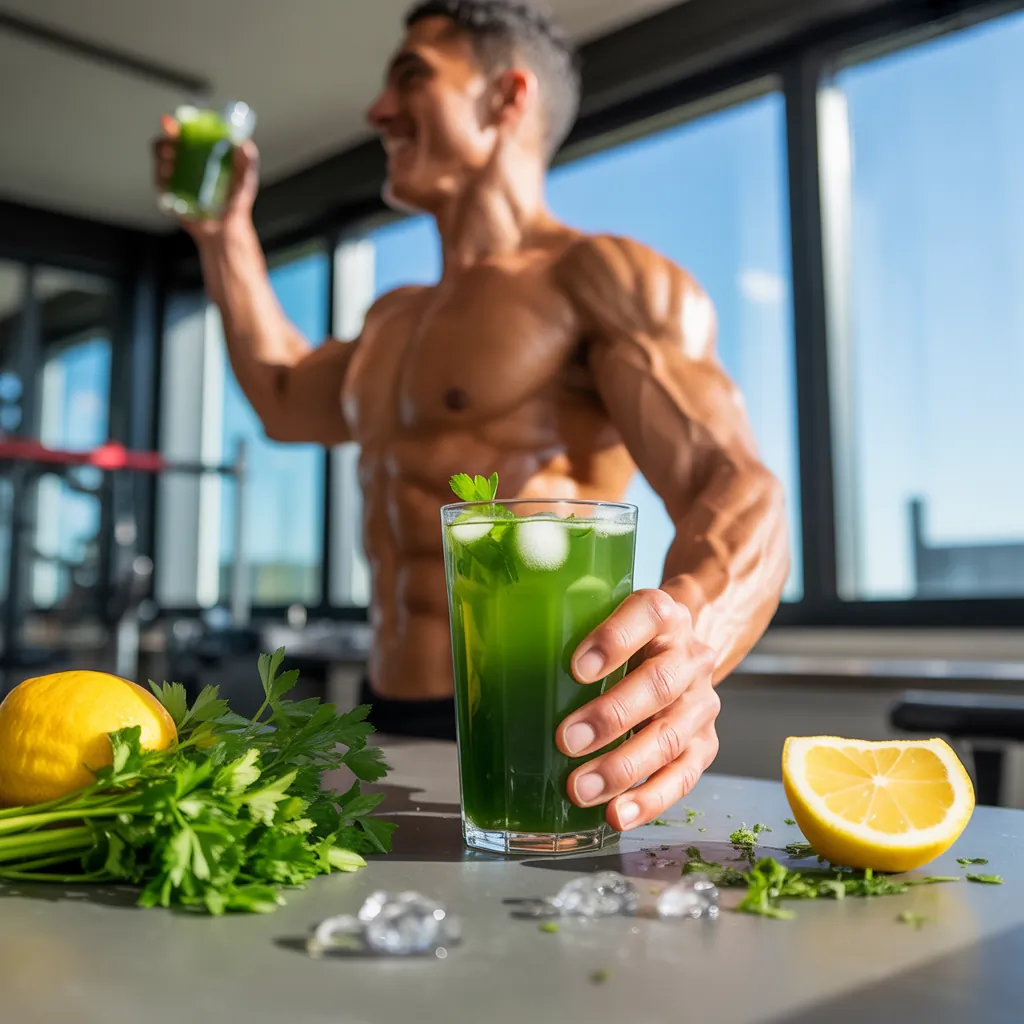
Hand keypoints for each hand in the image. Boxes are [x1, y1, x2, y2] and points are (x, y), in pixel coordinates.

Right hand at [151, 114, 259, 240]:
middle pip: (168, 144)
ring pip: (161, 161)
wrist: (227, 228)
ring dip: (162, 156)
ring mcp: (176, 178)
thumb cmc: (236, 202)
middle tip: (172, 140)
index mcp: (201, 154)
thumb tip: (244, 144)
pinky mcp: (169, 195)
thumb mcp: (245, 178)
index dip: (178, 126)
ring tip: (171, 157)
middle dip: (166, 139)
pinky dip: (161, 177)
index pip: (186, 133)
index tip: (175, 123)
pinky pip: (160, 182)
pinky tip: (168, 176)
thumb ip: (248, 160)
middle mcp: (186, 164)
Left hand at [557, 589, 720, 830]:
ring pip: (670, 736)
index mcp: (662, 615)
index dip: (614, 640)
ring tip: (581, 788)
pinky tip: (617, 814)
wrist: (677, 651)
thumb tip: (482, 674)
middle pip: (659, 684)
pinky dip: (649, 799)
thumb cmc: (622, 641)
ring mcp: (700, 702)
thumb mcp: (599, 623)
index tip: (576, 668)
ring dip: (623, 766)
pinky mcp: (704, 744)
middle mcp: (688, 656)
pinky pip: (683, 776)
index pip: (647, 615)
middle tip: (566, 739)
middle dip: (612, 716)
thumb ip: (560, 638)